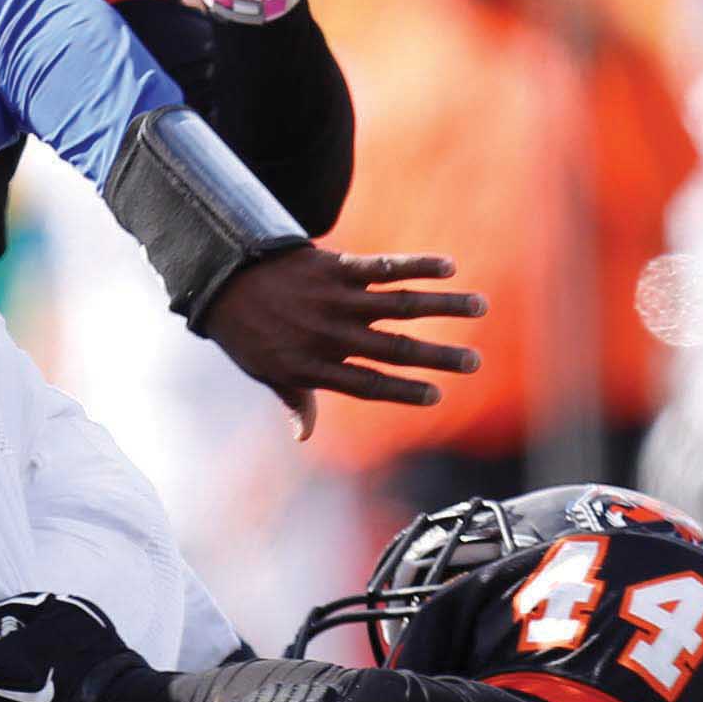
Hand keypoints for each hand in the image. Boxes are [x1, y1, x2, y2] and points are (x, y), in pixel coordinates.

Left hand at [200, 249, 483, 440]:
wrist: (223, 277)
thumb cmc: (246, 331)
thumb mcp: (265, 373)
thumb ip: (295, 401)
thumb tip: (303, 436)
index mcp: (317, 367)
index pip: (371, 385)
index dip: (405, 391)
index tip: (437, 395)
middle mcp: (333, 336)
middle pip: (397, 350)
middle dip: (439, 357)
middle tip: (474, 363)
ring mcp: (337, 301)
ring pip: (402, 305)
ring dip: (445, 306)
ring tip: (480, 307)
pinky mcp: (338, 269)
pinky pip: (386, 267)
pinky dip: (419, 265)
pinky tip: (449, 267)